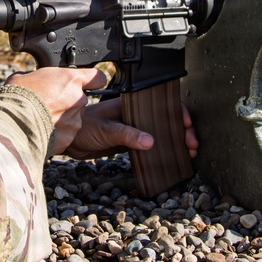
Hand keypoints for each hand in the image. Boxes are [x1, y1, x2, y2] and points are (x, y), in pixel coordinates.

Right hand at [5, 67, 106, 154]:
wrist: (11, 124)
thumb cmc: (17, 97)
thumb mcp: (26, 76)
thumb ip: (40, 78)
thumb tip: (36, 79)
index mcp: (70, 80)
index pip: (97, 77)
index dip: (93, 80)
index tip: (89, 83)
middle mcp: (78, 100)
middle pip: (81, 100)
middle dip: (68, 102)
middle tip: (49, 104)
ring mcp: (75, 121)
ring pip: (74, 118)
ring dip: (63, 119)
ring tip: (42, 119)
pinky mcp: (69, 138)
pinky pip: (66, 134)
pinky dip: (57, 134)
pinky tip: (41, 131)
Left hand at [65, 100, 199, 159]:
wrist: (69, 139)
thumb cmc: (84, 126)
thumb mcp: (107, 130)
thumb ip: (128, 134)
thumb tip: (150, 141)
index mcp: (133, 105)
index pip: (162, 103)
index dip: (178, 112)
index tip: (186, 125)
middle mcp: (137, 115)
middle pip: (167, 119)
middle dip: (183, 130)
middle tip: (192, 144)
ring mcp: (135, 128)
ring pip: (162, 132)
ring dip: (177, 141)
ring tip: (189, 152)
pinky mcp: (131, 142)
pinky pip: (152, 145)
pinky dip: (164, 150)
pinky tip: (173, 158)